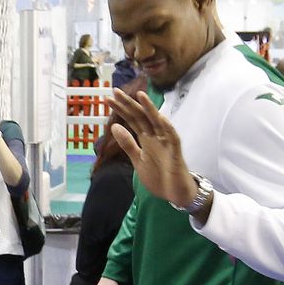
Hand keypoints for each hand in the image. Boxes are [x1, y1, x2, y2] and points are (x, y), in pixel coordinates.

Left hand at [109, 88, 198, 209]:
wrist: (175, 194)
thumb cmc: (159, 176)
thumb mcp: (138, 160)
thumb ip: (128, 144)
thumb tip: (114, 126)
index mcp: (146, 138)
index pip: (132, 119)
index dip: (121, 109)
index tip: (108, 98)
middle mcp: (156, 136)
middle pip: (141, 116)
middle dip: (129, 104)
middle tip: (116, 90)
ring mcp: (166, 143)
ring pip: (157, 122)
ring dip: (149, 109)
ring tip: (139, 95)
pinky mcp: (175, 152)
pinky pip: (173, 138)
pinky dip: (167, 128)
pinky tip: (161, 118)